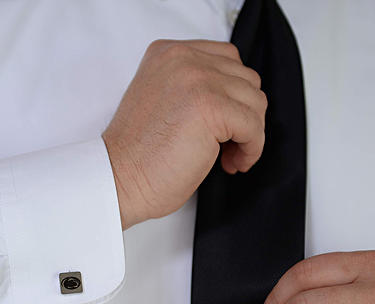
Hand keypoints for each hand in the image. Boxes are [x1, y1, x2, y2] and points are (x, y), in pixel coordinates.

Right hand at [103, 39, 266, 228]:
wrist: (119, 179)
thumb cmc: (139, 155)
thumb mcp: (165, 101)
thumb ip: (194, 88)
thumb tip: (237, 100)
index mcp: (169, 53)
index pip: (227, 59)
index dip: (234, 95)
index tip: (226, 124)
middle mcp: (183, 59)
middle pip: (246, 79)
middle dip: (245, 115)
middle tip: (229, 145)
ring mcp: (197, 79)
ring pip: (255, 101)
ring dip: (250, 133)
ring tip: (229, 156)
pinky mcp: (210, 106)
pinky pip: (254, 125)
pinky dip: (252, 148)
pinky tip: (233, 163)